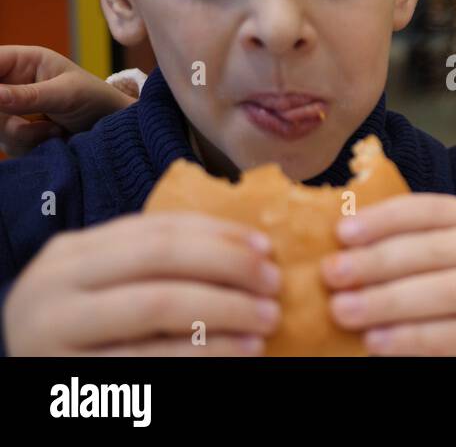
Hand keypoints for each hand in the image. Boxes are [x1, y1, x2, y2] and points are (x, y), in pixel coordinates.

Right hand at [0, 45, 135, 156]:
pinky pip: (7, 144)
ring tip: (55, 129)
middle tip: (27, 123)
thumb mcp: (66, 94)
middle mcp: (11, 84)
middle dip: (6, 117)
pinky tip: (55, 137)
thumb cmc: (97, 99)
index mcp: (23, 61)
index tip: (0, 102)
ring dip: (23, 134)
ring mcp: (10, 110)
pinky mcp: (15, 134)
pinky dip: (30, 145)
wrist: (116, 132)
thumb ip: (28, 96)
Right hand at [2, 212, 281, 355]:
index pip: (158, 227)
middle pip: (161, 258)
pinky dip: (205, 351)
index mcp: (72, 253)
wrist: (32, 377)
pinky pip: (151, 358)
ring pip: (158, 305)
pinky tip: (241, 351)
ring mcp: (56, 331)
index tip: (267, 247)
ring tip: (267, 319)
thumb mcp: (105, 287)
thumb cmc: (84, 332)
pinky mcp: (73, 375)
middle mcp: (56, 284)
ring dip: (227, 309)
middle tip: (274, 284)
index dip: (220, 234)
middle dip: (228, 266)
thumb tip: (249, 249)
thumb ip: (156, 264)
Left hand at [320, 194, 455, 355]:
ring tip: (345, 312)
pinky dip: (418, 340)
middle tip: (332, 275)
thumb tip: (349, 244)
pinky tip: (382, 344)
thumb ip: (431, 247)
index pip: (436, 210)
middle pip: (438, 250)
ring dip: (390, 303)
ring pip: (449, 293)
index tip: (339, 232)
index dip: (386, 218)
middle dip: (379, 262)